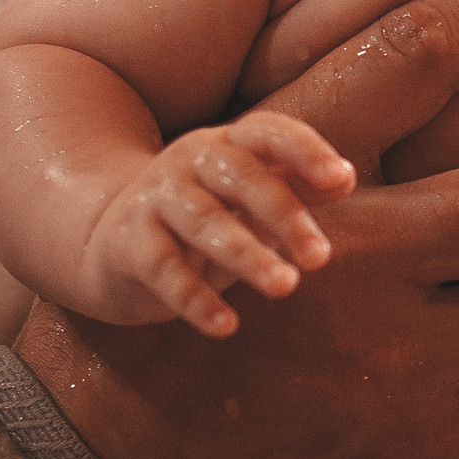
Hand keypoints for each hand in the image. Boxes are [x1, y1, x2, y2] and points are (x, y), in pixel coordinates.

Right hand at [84, 114, 355, 337]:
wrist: (114, 243)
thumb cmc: (206, 218)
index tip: (341, 179)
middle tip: (320, 258)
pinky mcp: (128, 242)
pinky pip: (164, 269)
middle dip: (284, 215)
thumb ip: (297, 187)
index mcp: (227, 143)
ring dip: (247, 255)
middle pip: (241, 177)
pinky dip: (195, 299)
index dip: (305, 151)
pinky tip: (226, 326)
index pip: (268, 132)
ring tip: (285, 286)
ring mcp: (155, 198)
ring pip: (204, 221)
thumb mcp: (250, 199)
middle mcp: (188, 161)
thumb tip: (344, 179)